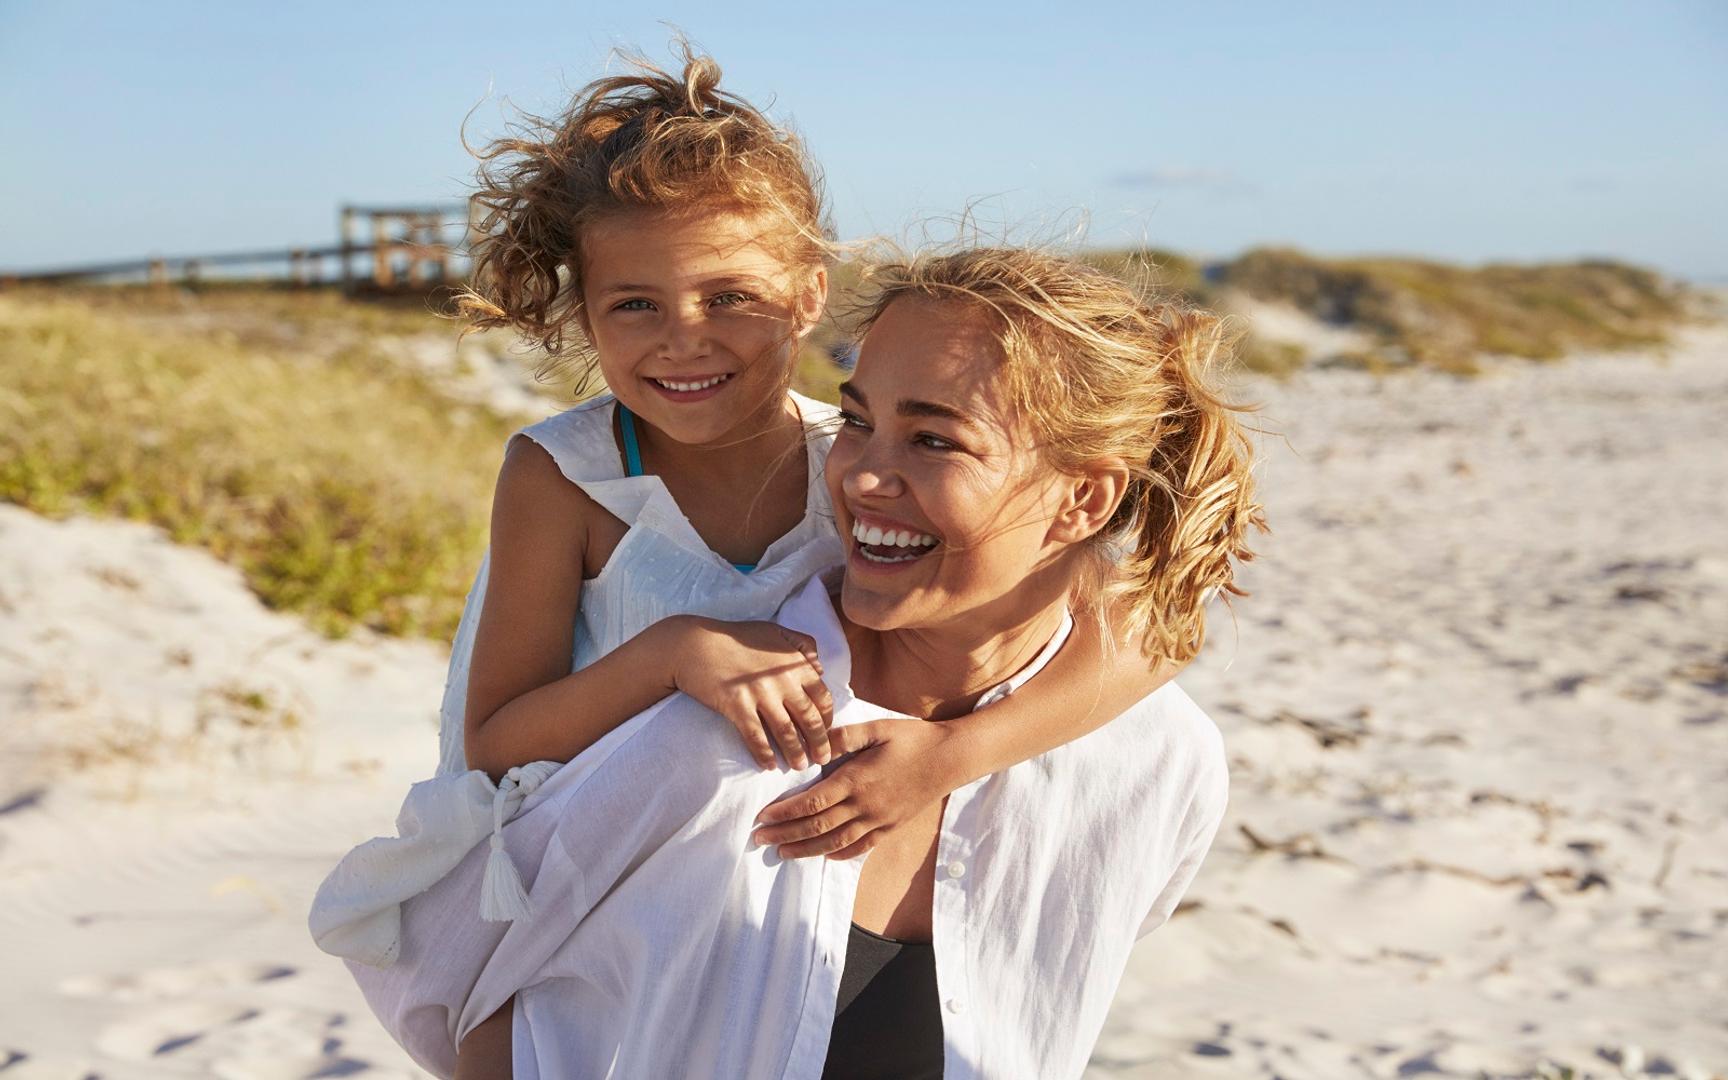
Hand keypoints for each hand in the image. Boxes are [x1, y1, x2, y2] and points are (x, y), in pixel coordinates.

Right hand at [664, 616, 834, 770]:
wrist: (694, 644)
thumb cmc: (735, 637)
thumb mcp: (775, 631)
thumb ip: (803, 645)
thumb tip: (821, 668)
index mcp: (794, 663)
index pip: (822, 697)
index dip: (827, 718)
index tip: (826, 731)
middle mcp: (782, 681)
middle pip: (809, 719)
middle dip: (819, 743)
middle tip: (822, 759)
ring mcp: (760, 694)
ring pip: (786, 732)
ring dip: (795, 753)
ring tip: (799, 767)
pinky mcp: (737, 706)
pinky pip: (756, 737)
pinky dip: (764, 754)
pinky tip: (769, 766)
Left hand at [750, 718, 956, 859]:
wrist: (950, 758)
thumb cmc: (912, 738)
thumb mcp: (876, 728)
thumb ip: (843, 736)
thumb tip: (813, 743)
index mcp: (856, 779)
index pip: (812, 802)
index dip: (784, 812)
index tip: (762, 817)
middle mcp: (865, 805)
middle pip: (817, 826)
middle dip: (785, 834)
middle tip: (759, 839)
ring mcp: (878, 820)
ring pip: (835, 842)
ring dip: (806, 849)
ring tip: (782, 853)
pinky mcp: (890, 827)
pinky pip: (861, 846)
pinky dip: (840, 853)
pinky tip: (825, 855)